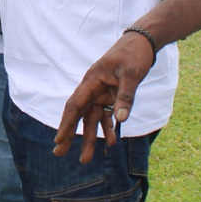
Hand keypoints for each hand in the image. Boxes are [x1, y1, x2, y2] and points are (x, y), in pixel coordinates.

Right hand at [55, 31, 156, 164]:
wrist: (142, 43)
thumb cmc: (134, 55)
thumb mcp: (132, 75)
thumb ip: (126, 97)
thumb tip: (121, 121)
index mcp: (92, 81)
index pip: (75, 105)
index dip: (66, 124)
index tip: (58, 140)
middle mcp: (93, 89)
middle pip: (78, 115)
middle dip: (69, 135)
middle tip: (59, 153)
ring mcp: (101, 93)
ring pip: (92, 119)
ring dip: (90, 138)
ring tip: (86, 159)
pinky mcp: (110, 95)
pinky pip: (106, 115)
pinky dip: (108, 128)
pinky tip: (112, 141)